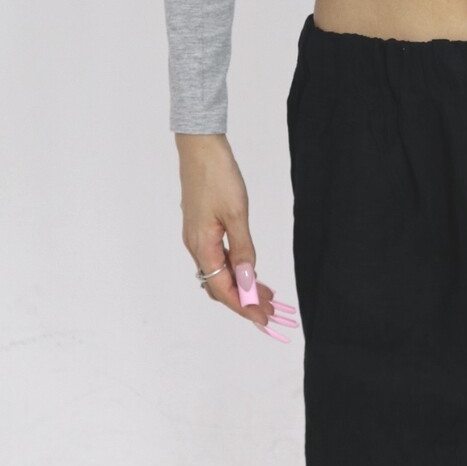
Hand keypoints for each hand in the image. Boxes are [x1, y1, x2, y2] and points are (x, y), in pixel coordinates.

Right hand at [175, 134, 298, 340]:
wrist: (200, 147)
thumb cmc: (217, 176)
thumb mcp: (236, 213)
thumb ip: (242, 249)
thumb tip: (246, 280)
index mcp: (201, 246)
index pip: (223, 288)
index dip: (243, 306)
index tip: (263, 318)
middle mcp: (196, 246)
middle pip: (219, 285)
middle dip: (243, 300)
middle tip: (270, 310)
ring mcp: (197, 237)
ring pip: (218, 272)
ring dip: (240, 286)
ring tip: (265, 294)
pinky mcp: (202, 227)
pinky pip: (218, 258)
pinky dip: (234, 269)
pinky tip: (249, 270)